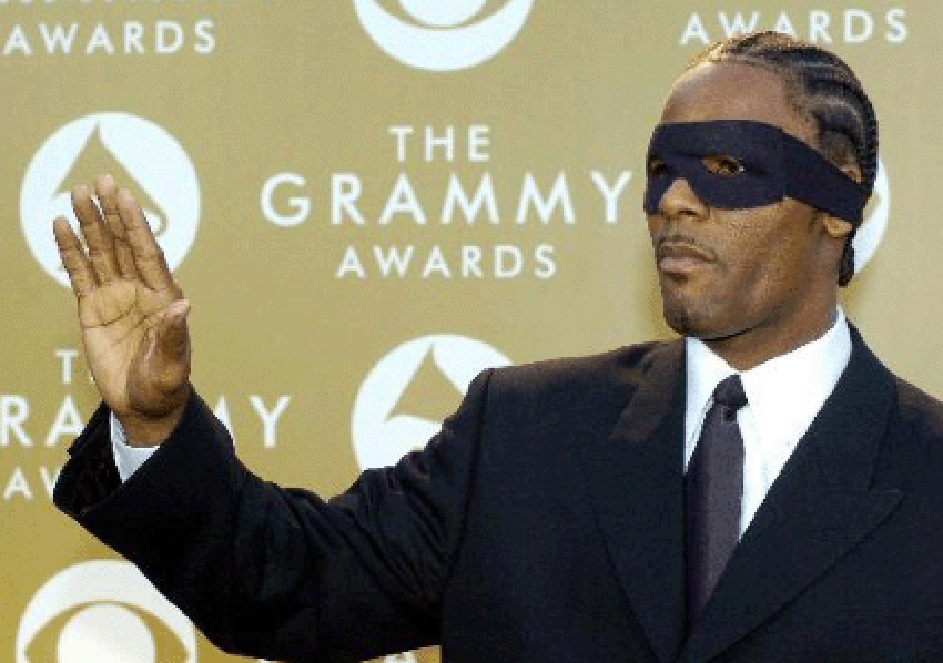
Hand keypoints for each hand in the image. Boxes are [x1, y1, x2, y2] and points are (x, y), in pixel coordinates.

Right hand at [53, 174, 190, 445]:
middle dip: (112, 212)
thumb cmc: (165, 384)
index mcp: (163, 296)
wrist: (144, 404)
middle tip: (101, 179)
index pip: (147, 252)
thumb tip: (182, 303)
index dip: (136, 225)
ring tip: (77, 192)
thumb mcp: (173, 364)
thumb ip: (174, 335)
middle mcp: (140, 289)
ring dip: (90, 223)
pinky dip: (70, 250)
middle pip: (122, 243)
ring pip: (100, 252)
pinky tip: (60, 226)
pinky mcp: (93, 308)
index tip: (125, 196)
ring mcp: (115, 296)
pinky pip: (79, 273)